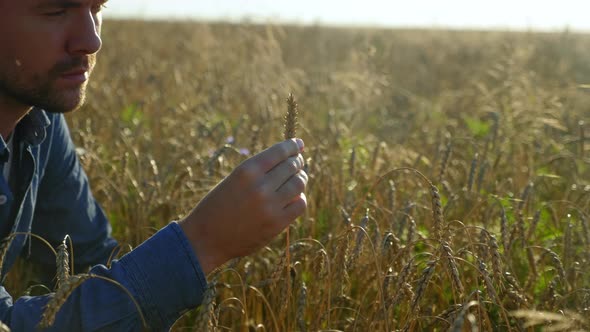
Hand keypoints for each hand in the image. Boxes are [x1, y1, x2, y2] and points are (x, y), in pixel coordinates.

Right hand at [178, 138, 307, 274]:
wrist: (206, 238)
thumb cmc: (218, 206)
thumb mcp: (234, 180)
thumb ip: (258, 171)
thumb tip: (289, 159)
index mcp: (246, 171)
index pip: (279, 151)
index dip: (293, 146)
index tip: (299, 144)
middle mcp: (260, 186)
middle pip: (292, 166)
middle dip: (298, 161)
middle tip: (299, 161)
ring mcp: (270, 205)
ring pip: (299, 184)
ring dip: (301, 178)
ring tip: (299, 177)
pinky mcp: (276, 224)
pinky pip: (300, 204)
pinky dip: (300, 198)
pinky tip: (294, 197)